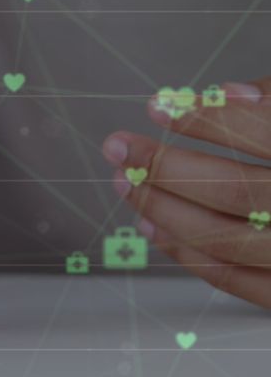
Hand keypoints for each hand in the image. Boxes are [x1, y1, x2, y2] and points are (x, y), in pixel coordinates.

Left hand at [102, 80, 270, 306]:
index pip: (270, 133)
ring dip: (165, 210)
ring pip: (229, 240)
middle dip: (167, 167)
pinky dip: (189, 254)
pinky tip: (155, 226)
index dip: (210, 119)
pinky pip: (238, 281)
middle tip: (121, 146)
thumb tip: (228, 95)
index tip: (161, 105)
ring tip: (127, 183)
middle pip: (239, 192)